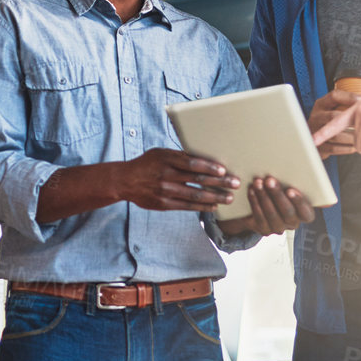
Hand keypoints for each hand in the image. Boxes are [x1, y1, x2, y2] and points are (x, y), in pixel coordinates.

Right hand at [117, 148, 239, 211]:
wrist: (125, 180)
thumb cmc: (146, 164)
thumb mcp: (160, 153)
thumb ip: (178, 156)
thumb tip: (202, 158)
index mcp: (166, 159)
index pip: (192, 163)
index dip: (209, 167)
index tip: (224, 170)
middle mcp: (166, 175)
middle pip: (198, 179)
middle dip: (219, 182)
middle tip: (235, 184)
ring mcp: (165, 191)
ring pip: (194, 195)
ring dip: (214, 197)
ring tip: (229, 198)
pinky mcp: (163, 204)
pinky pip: (186, 206)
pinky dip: (201, 206)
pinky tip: (213, 206)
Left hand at [221, 176, 314, 234]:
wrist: (260, 204)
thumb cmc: (282, 187)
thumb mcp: (292, 180)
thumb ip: (303, 173)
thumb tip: (310, 151)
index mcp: (305, 213)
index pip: (307, 212)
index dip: (300, 201)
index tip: (291, 189)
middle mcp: (294, 223)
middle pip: (287, 212)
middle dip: (277, 195)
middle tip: (269, 179)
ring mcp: (278, 228)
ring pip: (272, 215)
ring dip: (264, 197)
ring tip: (258, 182)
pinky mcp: (264, 229)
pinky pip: (259, 217)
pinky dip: (255, 202)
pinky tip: (252, 190)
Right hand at [309, 90, 360, 156]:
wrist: (317, 139)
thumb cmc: (333, 121)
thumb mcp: (336, 107)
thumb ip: (349, 104)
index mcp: (322, 104)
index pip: (334, 96)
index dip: (350, 97)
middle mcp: (316, 116)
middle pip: (334, 116)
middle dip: (352, 120)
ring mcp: (316, 132)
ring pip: (335, 135)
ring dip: (352, 137)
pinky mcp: (320, 146)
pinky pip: (334, 148)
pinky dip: (347, 148)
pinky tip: (356, 146)